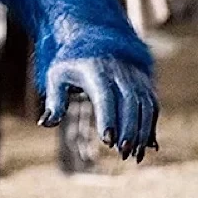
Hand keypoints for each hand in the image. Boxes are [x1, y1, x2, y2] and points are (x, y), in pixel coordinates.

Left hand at [38, 56, 158, 161]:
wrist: (97, 40)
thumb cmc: (72, 64)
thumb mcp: (57, 76)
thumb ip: (54, 100)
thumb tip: (44, 123)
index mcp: (96, 72)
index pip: (105, 96)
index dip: (108, 118)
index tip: (107, 140)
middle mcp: (120, 74)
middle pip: (130, 103)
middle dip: (129, 130)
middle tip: (122, 153)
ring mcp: (135, 79)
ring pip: (145, 107)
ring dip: (142, 132)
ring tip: (134, 156)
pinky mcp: (145, 86)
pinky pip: (152, 107)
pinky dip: (150, 127)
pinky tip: (144, 147)